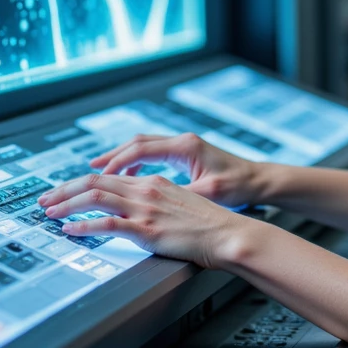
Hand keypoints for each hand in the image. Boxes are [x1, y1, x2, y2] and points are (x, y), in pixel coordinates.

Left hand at [37, 173, 247, 265]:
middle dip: (63, 190)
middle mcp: (145, 190)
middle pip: (94, 182)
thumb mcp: (181, 202)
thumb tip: (136, 209)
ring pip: (95, 197)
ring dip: (66, 204)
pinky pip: (107, 224)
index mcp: (152, 182)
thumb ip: (156, 201)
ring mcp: (145, 209)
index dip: (80, 183)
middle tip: (44, 200)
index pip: (108, 176)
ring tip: (49, 213)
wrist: (228, 234)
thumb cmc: (210, 224)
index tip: (64, 192)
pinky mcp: (147, 230)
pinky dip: (84, 226)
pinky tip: (70, 230)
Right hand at [88, 132, 261, 206]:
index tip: (96, 173)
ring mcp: (183, 147)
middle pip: (136, 144)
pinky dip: (135, 164)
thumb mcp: (209, 193)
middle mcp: (181, 142)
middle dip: (110, 158)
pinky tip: (127, 178)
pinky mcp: (185, 155)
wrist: (259, 182)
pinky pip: (152, 154)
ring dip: (120, 160)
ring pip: (142, 147)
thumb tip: (155, 204)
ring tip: (98, 174)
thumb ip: (180, 196)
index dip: (116, 162)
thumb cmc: (239, 187)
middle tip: (88, 170)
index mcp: (185, 148)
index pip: (140, 149)